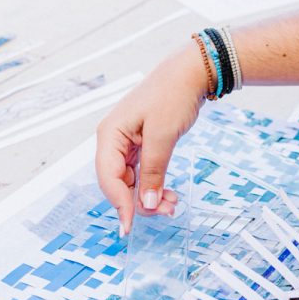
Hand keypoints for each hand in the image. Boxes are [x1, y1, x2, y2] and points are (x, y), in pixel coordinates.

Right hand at [95, 44, 207, 234]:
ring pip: (131, 180)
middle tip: (166, 211)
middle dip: (139, 201)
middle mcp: (113, 139)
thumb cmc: (173, 96)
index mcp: (110, 134)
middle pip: (118, 183)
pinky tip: (168, 194)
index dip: (119, 204)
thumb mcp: (163, 136)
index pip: (108, 178)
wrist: (190, 73)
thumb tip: (146, 205)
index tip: (131, 226)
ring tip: (172, 203)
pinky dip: (154, 184)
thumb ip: (153, 171)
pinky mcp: (141, 144)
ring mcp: (127, 142)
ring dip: (149, 195)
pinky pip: (142, 172)